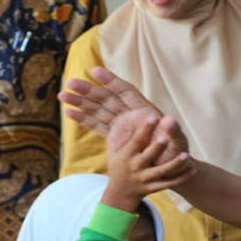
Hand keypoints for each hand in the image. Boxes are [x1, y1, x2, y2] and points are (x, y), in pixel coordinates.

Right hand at [61, 67, 189, 159]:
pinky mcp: (116, 137)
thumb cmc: (177, 152)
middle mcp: (131, 115)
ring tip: (63, 95)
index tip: (95, 71)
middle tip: (70, 82)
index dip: (111, 81)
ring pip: (98, 110)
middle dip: (89, 90)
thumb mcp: (178, 142)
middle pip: (107, 98)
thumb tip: (169, 119)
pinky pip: (97, 126)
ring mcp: (122, 125)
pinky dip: (84, 119)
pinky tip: (69, 113)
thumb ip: (173, 131)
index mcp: (145, 111)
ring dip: (81, 103)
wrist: (171, 168)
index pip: (126, 92)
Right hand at [102, 110, 194, 210]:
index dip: (144, 130)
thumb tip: (118, 118)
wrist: (120, 194)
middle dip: (156, 147)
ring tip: (186, 155)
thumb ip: (114, 137)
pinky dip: (182, 178)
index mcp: (126, 156)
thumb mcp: (112, 154)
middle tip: (166, 137)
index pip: (136, 141)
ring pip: (161, 172)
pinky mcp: (153, 187)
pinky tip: (193, 170)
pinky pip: (169, 184)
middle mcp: (135, 168)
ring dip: (174, 164)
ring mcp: (145, 179)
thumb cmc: (118, 168)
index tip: (153, 118)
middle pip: (147, 156)